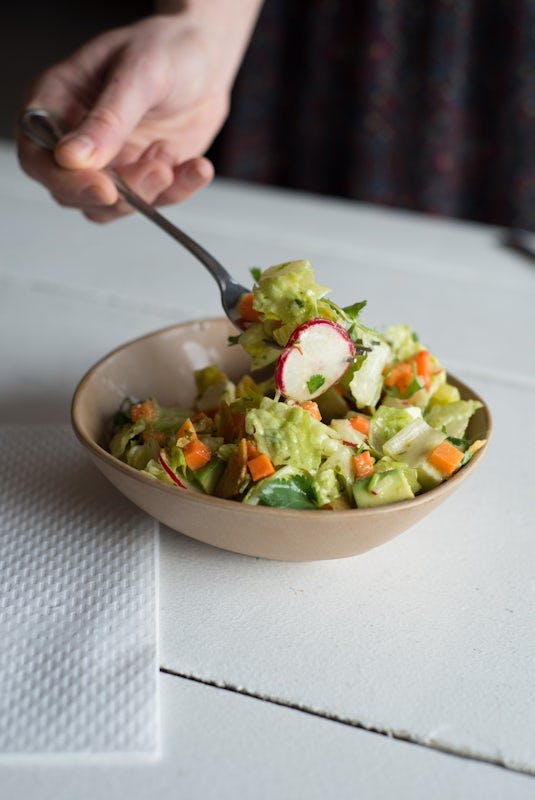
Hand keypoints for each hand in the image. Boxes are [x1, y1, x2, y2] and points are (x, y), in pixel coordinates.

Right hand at [17, 15, 234, 222]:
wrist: (206, 60)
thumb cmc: (166, 49)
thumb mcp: (139, 75)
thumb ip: (108, 119)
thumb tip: (72, 158)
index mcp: (56, 103)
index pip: (38, 158)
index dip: (66, 181)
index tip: (104, 188)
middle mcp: (75, 139)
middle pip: (72, 192)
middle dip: (117, 193)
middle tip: (157, 170)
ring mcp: (108, 163)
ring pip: (111, 206)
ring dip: (147, 192)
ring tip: (170, 155)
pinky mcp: (141, 178)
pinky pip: (154, 202)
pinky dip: (178, 190)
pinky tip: (196, 168)